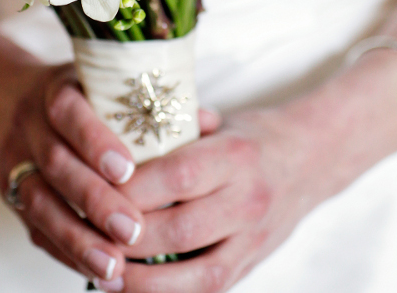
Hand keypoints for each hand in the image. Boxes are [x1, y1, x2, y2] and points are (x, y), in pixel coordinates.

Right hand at [0, 61, 145, 285]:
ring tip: (114, 266)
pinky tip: (96, 271)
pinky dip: (66, 252)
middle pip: (57, 165)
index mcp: (57, 91)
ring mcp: (16, 163)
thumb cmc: (77, 93)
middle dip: (95, 200)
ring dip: (77, 238)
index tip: (127, 169)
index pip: (69, 113)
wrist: (6, 99)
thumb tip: (207, 120)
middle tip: (133, 229)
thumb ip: (151, 102)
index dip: (94, 141)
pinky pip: (36, 229)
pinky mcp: (12, 198)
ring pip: (41, 203)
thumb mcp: (104, 82)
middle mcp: (31, 127)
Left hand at [112, 107, 322, 292]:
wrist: (310, 158)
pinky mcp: (252, 264)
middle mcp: (248, 199)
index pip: (176, 177)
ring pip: (196, 274)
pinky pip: (210, 289)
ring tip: (103, 275)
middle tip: (85, 234)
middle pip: (180, 229)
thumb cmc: (249, 135)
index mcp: (235, 155)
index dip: (130, 190)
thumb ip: (172, 129)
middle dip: (127, 239)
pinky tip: (135, 289)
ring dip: (144, 281)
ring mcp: (254, 238)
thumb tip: (118, 131)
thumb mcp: (216, 120)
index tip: (91, 189)